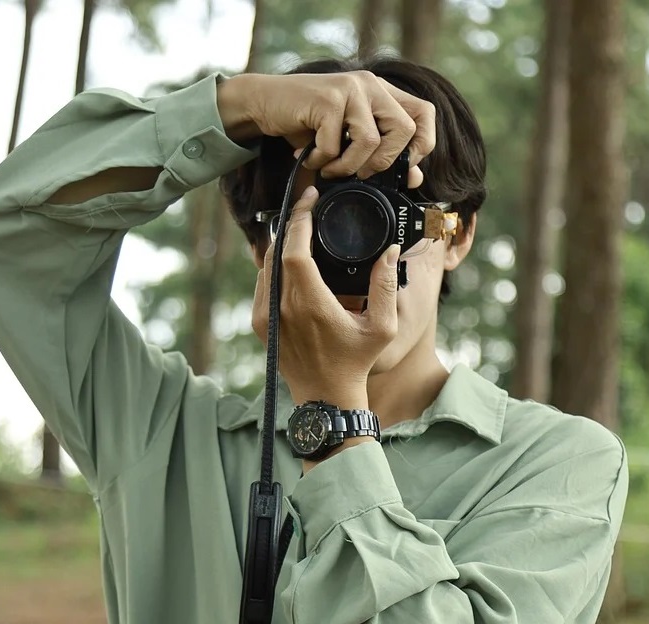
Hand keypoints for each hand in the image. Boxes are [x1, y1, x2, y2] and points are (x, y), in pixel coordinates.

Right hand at [217, 71, 435, 179]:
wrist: (264, 103)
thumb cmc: (307, 124)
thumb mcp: (347, 140)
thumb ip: (380, 155)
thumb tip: (415, 178)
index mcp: (381, 92)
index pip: (425, 113)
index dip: (422, 144)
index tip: (402, 168)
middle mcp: (370, 85)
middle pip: (405, 129)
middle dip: (384, 162)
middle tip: (360, 173)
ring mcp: (350, 88)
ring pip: (371, 141)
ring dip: (348, 166)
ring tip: (329, 169)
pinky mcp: (328, 99)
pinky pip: (337, 144)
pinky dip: (322, 160)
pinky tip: (309, 158)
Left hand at [251, 185, 399, 407]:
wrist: (326, 398)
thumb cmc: (356, 363)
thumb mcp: (382, 327)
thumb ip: (386, 286)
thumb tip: (388, 251)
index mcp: (311, 305)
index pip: (294, 249)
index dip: (300, 219)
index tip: (309, 199)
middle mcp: (283, 309)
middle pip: (278, 251)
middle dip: (293, 225)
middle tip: (308, 207)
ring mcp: (266, 317)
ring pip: (266, 265)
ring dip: (283, 245)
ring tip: (302, 230)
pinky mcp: (260, 325)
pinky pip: (263, 283)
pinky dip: (274, 267)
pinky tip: (290, 259)